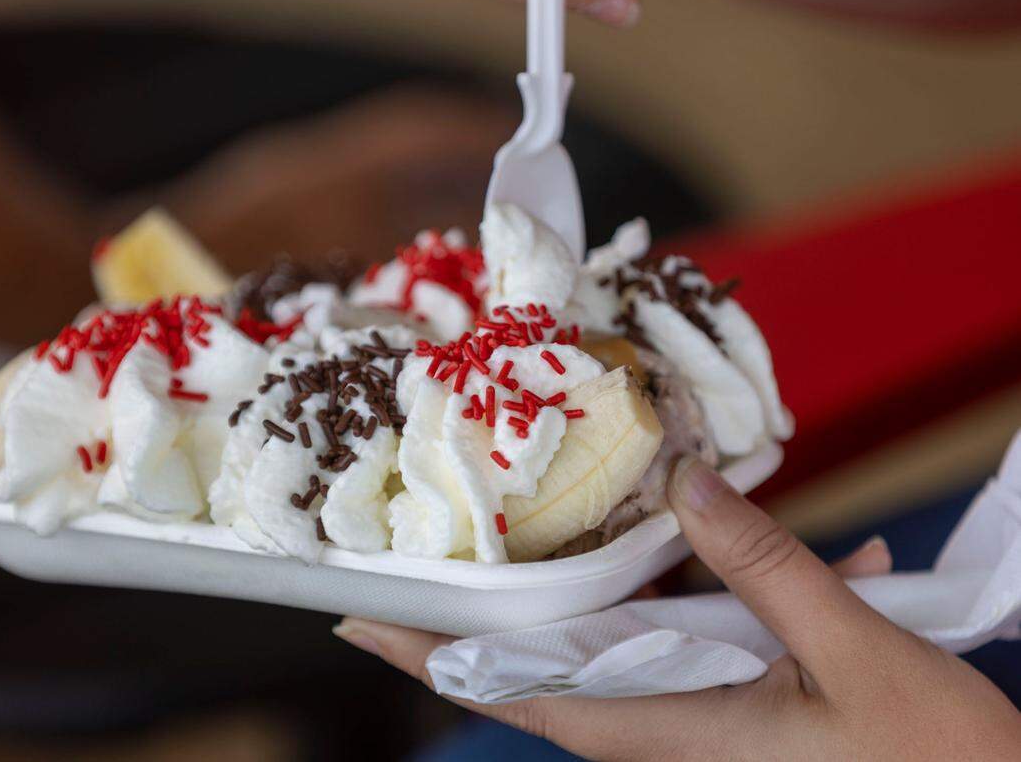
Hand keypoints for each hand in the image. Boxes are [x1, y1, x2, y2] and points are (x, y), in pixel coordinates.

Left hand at [334, 457, 1020, 759]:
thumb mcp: (854, 655)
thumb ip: (765, 567)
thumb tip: (687, 484)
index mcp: (678, 731)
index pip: (520, 693)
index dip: (435, 655)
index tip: (360, 620)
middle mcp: (675, 730)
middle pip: (557, 659)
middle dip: (503, 601)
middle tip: (448, 536)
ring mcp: (711, 721)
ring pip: (638, 638)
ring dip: (641, 577)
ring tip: (635, 506)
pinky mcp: (751, 708)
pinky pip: (714, 641)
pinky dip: (741, 595)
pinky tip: (824, 563)